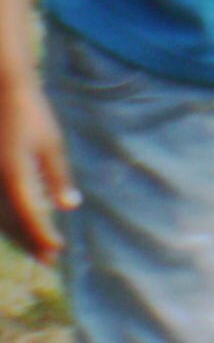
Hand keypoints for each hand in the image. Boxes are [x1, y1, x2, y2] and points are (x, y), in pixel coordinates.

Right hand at [0, 76, 69, 260]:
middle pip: (11, 224)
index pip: (30, 218)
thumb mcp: (51, 144)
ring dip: (17, 234)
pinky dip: (7, 219)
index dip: (42, 237)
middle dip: (29, 242)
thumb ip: (58, 177)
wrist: (1, 91)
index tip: (58, 250)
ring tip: (35, 247)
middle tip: (48, 259)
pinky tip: (19, 223)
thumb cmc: (30, 114)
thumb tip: (69, 207)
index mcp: (14, 177)